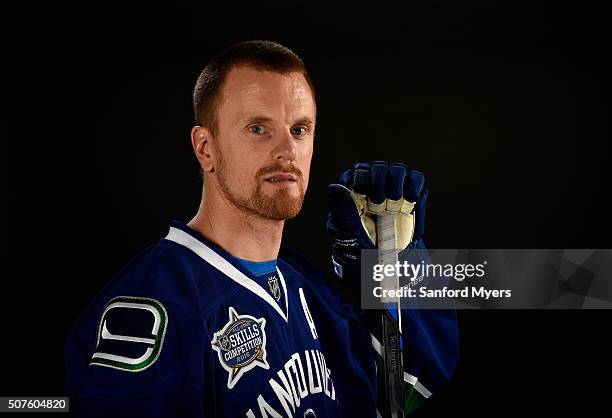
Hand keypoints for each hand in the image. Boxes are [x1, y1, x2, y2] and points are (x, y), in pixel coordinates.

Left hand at [326, 161, 427, 277]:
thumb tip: (336, 187)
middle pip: (379, 167)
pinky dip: (415, 188)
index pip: (358, 172)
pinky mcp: (411, 200)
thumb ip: (343, 212)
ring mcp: (393, 195)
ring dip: (398, 183)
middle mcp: (373, 192)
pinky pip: (416, 181)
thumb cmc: (362, 258)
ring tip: (395, 204)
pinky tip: (409, 205)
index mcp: (352, 196)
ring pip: (398, 170)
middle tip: (381, 205)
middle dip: (381, 181)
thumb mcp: (348, 237)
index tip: (367, 196)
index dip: (363, 178)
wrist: (387, 275)